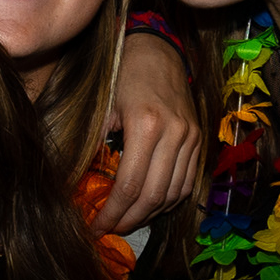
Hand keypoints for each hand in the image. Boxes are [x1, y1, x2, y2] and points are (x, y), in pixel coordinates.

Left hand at [101, 32, 204, 237]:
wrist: (158, 49)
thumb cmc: (122, 75)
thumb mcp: (102, 107)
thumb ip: (95, 145)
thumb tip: (79, 186)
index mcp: (146, 125)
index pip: (129, 186)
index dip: (112, 213)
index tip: (96, 228)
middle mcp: (175, 134)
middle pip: (153, 196)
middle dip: (129, 219)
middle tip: (109, 229)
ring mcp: (191, 138)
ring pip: (174, 193)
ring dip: (150, 214)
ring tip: (127, 221)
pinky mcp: (199, 140)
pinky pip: (188, 182)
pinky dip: (169, 200)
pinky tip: (150, 206)